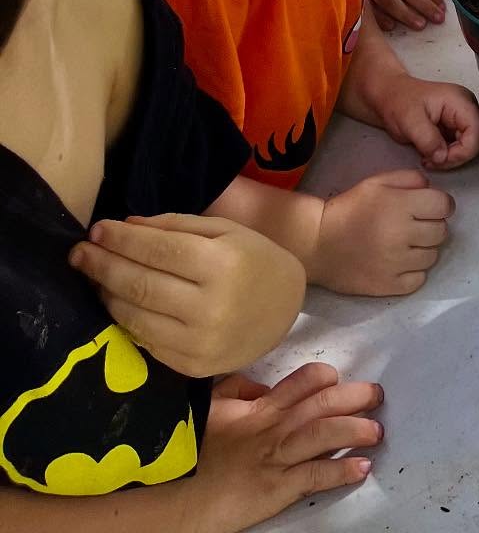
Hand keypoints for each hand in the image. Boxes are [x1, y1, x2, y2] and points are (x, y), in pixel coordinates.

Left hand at [70, 213, 303, 377]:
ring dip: (107, 294)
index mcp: (222, 263)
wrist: (285, 307)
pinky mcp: (191, 367)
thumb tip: (125, 227)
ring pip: (135, 316)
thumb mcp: (224, 231)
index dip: (121, 239)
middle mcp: (210, 306)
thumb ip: (175, 226)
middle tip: (79, 252)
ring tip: (93, 276)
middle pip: (139, 284)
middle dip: (103, 265)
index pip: (157, 249)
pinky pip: (145, 342)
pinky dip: (126, 320)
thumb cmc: (254, 259)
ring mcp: (199, 342)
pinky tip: (117, 302)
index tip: (96, 230)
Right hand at [192, 363, 381, 532]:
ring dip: (356, 430)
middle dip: (355, 397)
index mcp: (260, 408)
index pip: (302, 382)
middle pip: (323, 404)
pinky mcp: (278, 489)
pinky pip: (316, 476)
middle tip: (376, 395)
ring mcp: (278, 458)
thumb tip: (263, 387)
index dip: (324, 378)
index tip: (337, 379)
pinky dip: (341, 471)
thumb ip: (239, 390)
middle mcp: (274, 428)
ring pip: (326, 435)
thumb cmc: (192, 452)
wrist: (175, 496)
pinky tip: (362, 467)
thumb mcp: (210, 407)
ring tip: (377, 430)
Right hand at [311, 168, 453, 296]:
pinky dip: (414, 271)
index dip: (441, 204)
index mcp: (402, 206)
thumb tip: (431, 189)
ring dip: (423, 249)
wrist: (318, 243)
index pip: (444, 206)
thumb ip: (409, 179)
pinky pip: (419, 279)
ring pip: (432, 256)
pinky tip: (399, 263)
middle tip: (415, 226)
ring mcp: (397, 264)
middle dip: (433, 226)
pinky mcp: (390, 286)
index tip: (431, 207)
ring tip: (405, 245)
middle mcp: (403, 235)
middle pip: (442, 232)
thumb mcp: (377, 182)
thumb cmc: (350, 208)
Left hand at [375, 73, 478, 169]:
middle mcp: (465, 108)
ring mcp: (461, 118)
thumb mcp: (409, 121)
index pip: (477, 130)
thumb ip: (428, 139)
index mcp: (459, 100)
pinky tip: (431, 154)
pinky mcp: (455, 127)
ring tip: (430, 157)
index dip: (464, 150)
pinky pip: (460, 148)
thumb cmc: (398, 101)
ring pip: (469, 147)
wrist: (389, 98)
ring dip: (451, 158)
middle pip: (476, 140)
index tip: (443, 158)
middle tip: (434, 160)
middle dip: (456, 156)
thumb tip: (442, 156)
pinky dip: (447, 156)